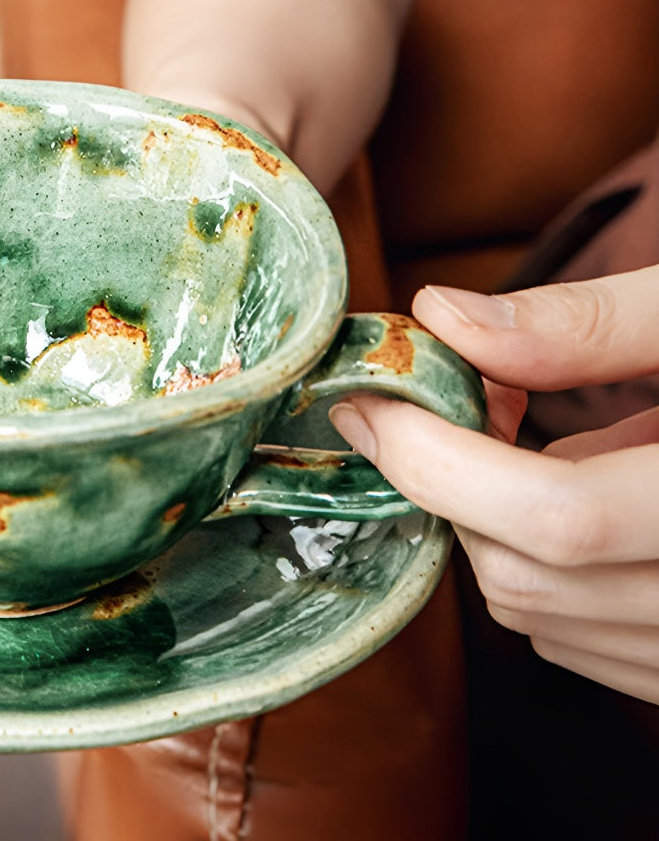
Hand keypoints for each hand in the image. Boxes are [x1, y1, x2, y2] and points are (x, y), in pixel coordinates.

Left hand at [328, 266, 658, 704]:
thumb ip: (589, 323)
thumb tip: (444, 318)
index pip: (555, 517)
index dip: (435, 456)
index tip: (368, 396)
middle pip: (526, 574)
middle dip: (454, 482)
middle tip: (462, 393)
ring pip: (538, 614)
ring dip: (493, 522)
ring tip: (540, 431)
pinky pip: (579, 638)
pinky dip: (541, 565)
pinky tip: (585, 489)